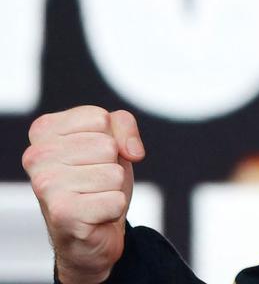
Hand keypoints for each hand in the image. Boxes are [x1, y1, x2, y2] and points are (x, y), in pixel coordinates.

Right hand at [22, 106, 145, 283]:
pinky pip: (116, 200)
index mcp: (43, 131)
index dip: (110, 138)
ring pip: (114, 173)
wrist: (90, 230)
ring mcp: (46, 185)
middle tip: (93, 181)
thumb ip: (123, 124)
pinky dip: (114, 209)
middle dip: (112, 165)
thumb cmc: (97, 179)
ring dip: (113, 188)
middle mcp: (36, 156)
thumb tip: (131, 151)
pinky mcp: (62, 213)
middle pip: (108, 146)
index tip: (93, 156)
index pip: (99, 118)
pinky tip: (95, 215)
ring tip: (93, 196)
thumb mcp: (112, 139)